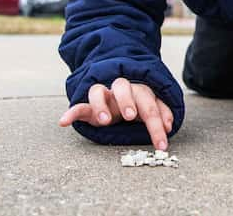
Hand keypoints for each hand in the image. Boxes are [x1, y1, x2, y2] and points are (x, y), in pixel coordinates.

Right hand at [57, 77, 173, 150]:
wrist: (115, 90)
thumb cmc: (135, 103)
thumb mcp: (149, 107)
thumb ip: (161, 113)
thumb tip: (169, 125)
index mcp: (139, 91)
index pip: (150, 104)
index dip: (157, 125)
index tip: (162, 144)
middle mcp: (120, 91)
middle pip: (123, 87)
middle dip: (127, 101)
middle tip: (130, 116)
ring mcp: (103, 96)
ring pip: (99, 91)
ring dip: (101, 104)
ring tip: (104, 120)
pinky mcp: (88, 105)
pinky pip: (78, 105)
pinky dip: (71, 113)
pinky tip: (64, 121)